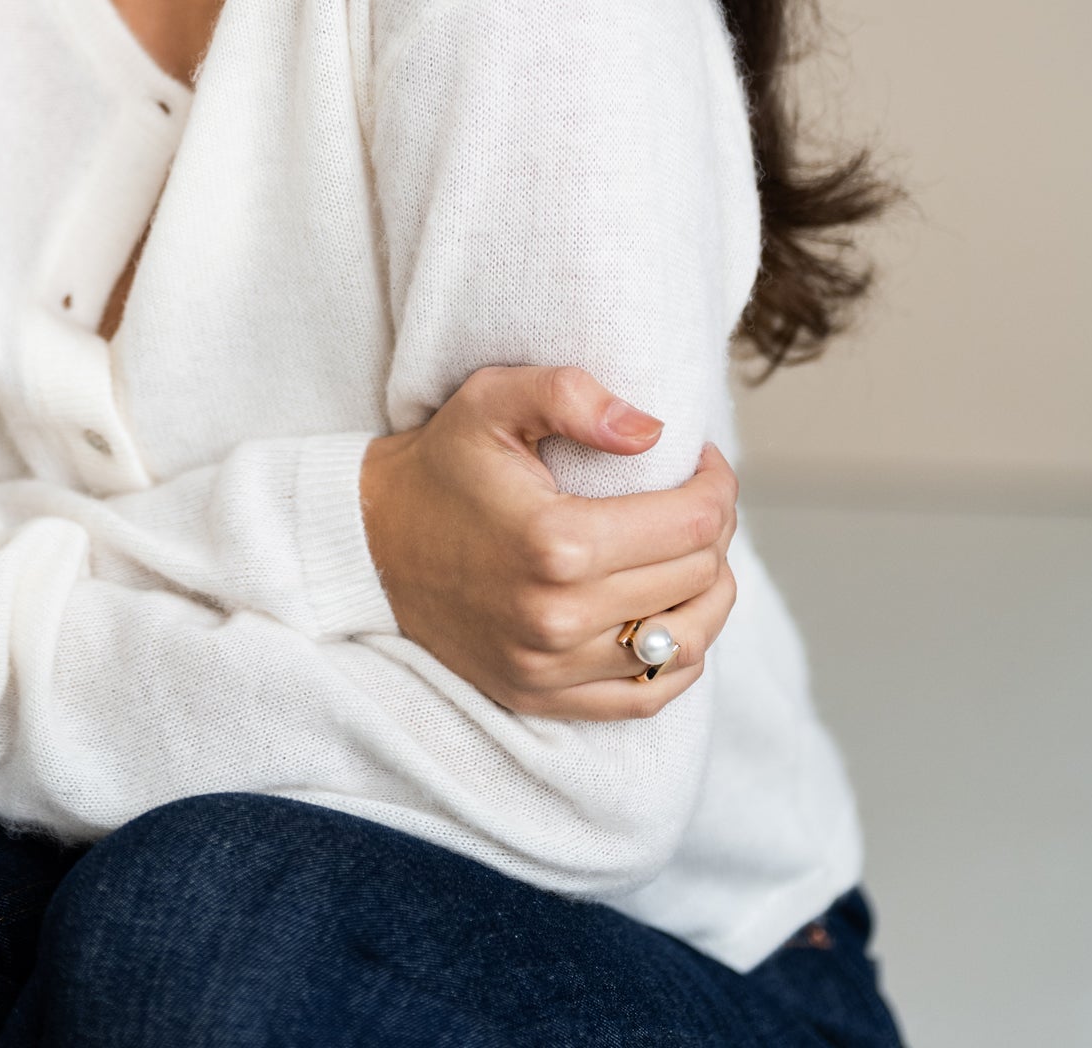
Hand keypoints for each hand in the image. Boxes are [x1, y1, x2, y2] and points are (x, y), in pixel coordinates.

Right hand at [359, 367, 736, 720]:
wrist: (374, 541)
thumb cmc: (442, 464)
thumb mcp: (492, 400)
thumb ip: (569, 394)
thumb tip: (652, 431)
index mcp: (555, 543)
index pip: (693, 525)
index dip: (718, 486)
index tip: (703, 462)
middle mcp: (558, 618)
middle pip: (696, 578)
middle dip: (714, 529)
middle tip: (696, 496)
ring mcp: (551, 667)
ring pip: (687, 643)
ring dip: (710, 594)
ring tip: (695, 553)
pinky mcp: (542, 696)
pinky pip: (647, 697)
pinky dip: (679, 658)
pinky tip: (670, 613)